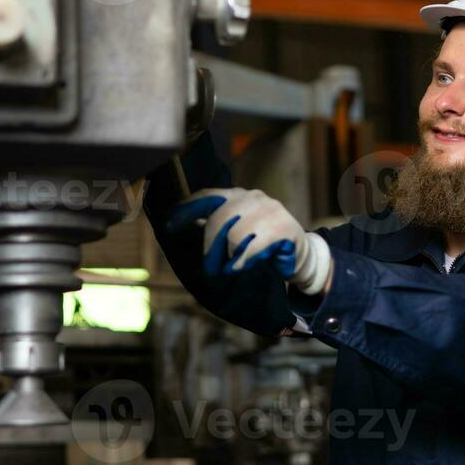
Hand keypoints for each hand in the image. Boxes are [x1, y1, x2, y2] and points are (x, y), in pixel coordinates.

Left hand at [164, 187, 331, 294]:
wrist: (297, 256)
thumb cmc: (259, 246)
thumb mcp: (234, 233)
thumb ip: (213, 227)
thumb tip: (179, 229)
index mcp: (236, 196)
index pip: (206, 197)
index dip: (186, 209)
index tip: (167, 224)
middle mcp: (252, 197)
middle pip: (220, 218)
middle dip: (210, 247)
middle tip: (210, 269)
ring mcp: (270, 209)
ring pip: (236, 234)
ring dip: (230, 256)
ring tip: (234, 266)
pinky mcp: (283, 227)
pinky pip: (254, 245)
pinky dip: (245, 260)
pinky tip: (244, 266)